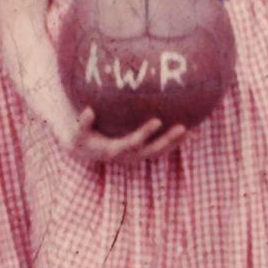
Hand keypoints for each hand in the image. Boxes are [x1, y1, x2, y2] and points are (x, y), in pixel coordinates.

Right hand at [61, 107, 186, 165]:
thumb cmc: (81, 138)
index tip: (157, 120)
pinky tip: (190, 129)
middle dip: (168, 140)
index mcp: (114, 151)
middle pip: (152, 151)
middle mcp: (128, 157)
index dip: (145, 134)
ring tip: (191, 130)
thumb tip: (89, 111)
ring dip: (175, 143)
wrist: (85, 152)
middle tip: (182, 127)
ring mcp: (136, 156)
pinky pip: (160, 148)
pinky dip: (174, 142)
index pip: (132, 143)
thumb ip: (82, 124)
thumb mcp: (76, 133)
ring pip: (159, 152)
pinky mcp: (142, 153)